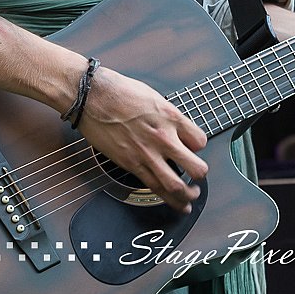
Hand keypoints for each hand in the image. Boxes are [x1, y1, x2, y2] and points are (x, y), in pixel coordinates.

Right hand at [77, 68, 207, 211]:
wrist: (94, 97)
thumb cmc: (120, 91)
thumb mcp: (154, 97)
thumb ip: (168, 115)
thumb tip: (175, 127)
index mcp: (171, 117)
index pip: (200, 141)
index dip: (199, 146)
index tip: (195, 148)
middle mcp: (163, 137)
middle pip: (195, 168)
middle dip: (201, 176)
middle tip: (200, 179)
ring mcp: (147, 154)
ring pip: (176, 185)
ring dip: (187, 195)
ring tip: (191, 197)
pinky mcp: (131, 164)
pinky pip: (154, 186)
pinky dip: (168, 198)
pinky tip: (173, 202)